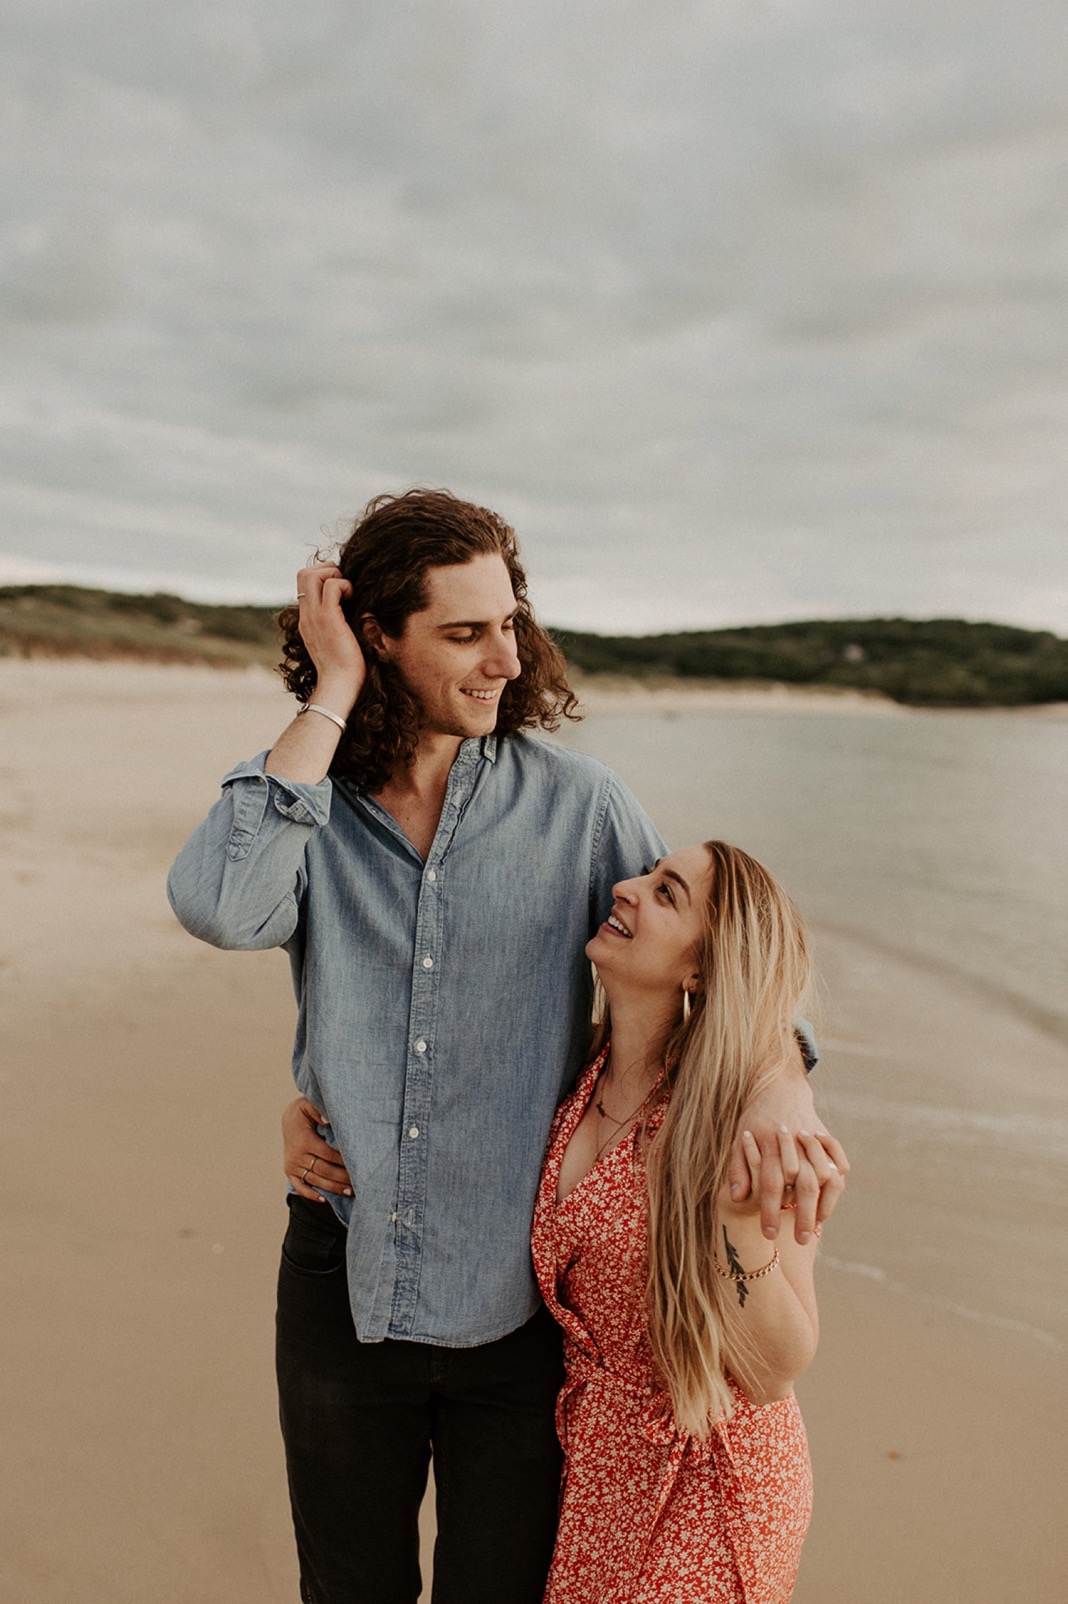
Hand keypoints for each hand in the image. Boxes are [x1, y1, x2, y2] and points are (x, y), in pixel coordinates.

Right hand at [283, 1096, 352, 1201]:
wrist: (287, 1119)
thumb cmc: (304, 1111)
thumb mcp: (308, 1105)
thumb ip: (318, 1111)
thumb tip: (328, 1120)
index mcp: (304, 1140)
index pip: (328, 1154)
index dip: (343, 1161)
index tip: (358, 1165)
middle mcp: (297, 1155)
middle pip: (323, 1170)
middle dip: (342, 1178)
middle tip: (359, 1184)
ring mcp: (292, 1165)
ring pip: (315, 1180)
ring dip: (332, 1188)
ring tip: (350, 1192)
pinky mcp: (289, 1171)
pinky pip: (300, 1186)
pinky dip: (310, 1194)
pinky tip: (324, 1199)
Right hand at [295, 562, 365, 713]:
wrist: (339, 686)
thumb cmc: (344, 670)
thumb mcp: (339, 644)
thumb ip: (341, 627)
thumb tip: (362, 612)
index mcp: (307, 621)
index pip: (304, 585)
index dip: (322, 576)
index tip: (341, 587)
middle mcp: (307, 616)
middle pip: (303, 573)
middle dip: (326, 568)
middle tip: (344, 583)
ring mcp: (314, 616)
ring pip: (312, 574)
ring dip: (334, 574)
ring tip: (348, 592)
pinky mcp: (328, 619)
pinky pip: (332, 586)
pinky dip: (344, 585)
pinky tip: (354, 599)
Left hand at [726, 1052, 848, 1243]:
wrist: (777, 1087)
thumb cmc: (754, 1121)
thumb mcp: (739, 1142)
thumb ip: (739, 1170)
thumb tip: (736, 1198)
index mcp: (768, 1145)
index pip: (769, 1184)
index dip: (769, 1211)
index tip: (770, 1235)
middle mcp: (793, 1143)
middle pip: (803, 1184)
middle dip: (803, 1215)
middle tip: (801, 1240)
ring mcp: (813, 1138)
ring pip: (826, 1174)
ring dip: (824, 1202)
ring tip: (817, 1225)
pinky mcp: (826, 1136)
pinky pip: (838, 1162)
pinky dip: (836, 1183)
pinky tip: (829, 1203)